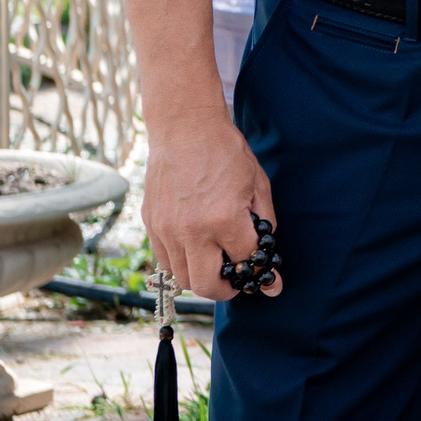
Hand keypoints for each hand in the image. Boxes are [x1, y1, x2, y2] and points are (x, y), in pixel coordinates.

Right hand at [144, 110, 280, 302]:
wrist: (184, 129)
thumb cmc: (225, 152)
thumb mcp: (258, 184)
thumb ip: (263, 220)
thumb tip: (266, 249)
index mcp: (223, 218)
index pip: (245, 261)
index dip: (260, 272)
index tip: (269, 279)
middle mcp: (191, 230)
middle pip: (206, 285)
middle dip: (226, 291)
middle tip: (237, 283)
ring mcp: (166, 230)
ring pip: (181, 279)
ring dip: (201, 281)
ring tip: (217, 269)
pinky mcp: (151, 225)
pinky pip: (164, 262)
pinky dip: (182, 265)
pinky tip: (197, 254)